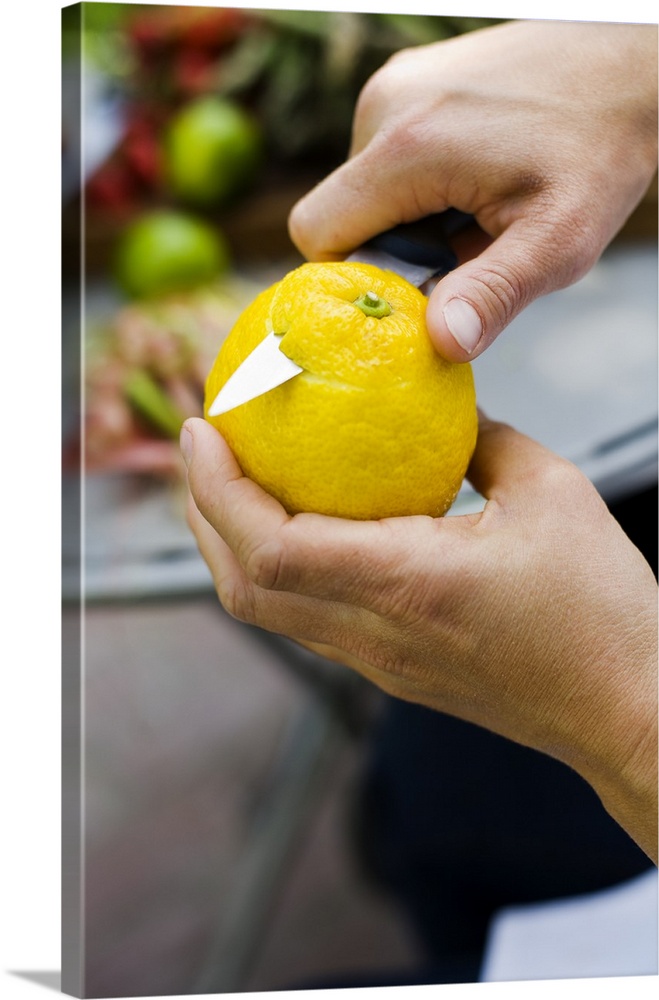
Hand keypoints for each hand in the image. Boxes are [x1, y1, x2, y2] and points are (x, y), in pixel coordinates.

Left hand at [181, 414, 656, 860]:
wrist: (626, 709)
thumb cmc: (601, 608)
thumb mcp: (553, 492)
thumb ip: (485, 438)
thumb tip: (442, 402)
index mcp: (407, 584)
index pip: (270, 547)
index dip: (216, 489)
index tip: (202, 429)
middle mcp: (375, 635)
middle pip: (242, 587)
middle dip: (200, 513)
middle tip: (202, 446)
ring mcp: (377, 665)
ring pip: (266, 612)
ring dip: (228, 546)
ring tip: (230, 483)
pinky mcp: (390, 674)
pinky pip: (306, 622)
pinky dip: (274, 571)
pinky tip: (297, 527)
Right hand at [288, 19, 657, 361]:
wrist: (632, 60)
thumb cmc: (602, 147)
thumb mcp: (559, 239)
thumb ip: (494, 294)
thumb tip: (440, 344)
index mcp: (406, 147)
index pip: (316, 233)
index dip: (353, 278)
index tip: (413, 291)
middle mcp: (385, 105)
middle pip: (343, 215)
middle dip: (395, 251)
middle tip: (466, 250)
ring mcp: (396, 85)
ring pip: (366, 189)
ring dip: (411, 219)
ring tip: (479, 210)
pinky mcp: (411, 81)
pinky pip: (387, 156)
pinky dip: (421, 185)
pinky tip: (475, 180)